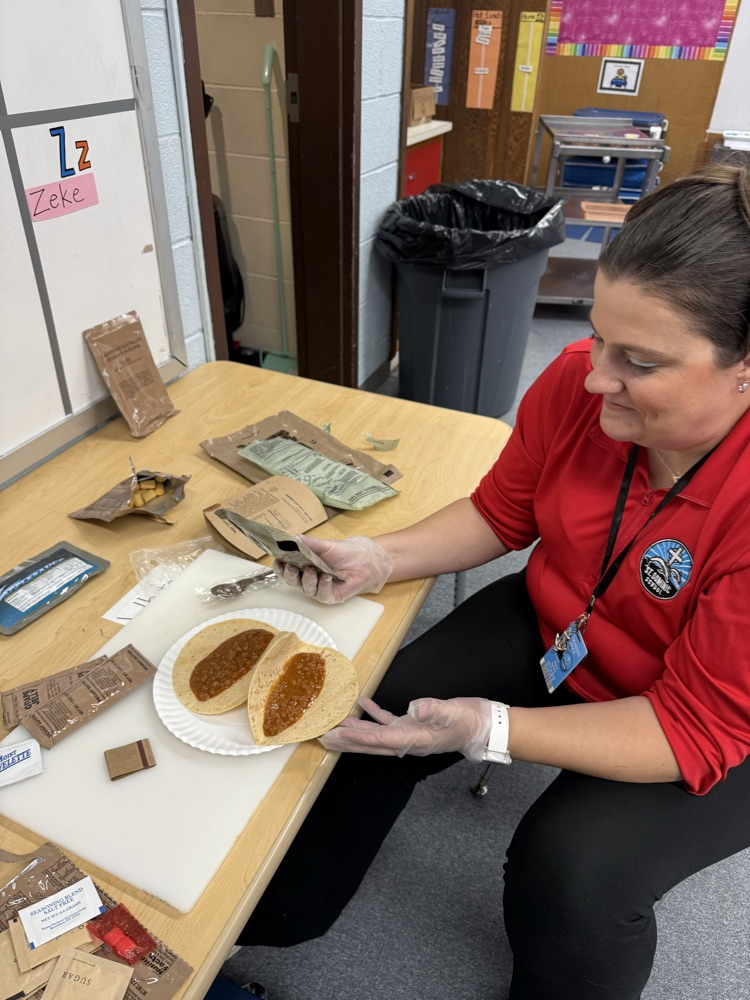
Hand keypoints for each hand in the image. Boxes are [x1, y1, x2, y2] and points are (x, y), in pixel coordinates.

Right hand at [274, 535, 392, 604]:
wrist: (365, 560)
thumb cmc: (345, 552)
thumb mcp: (326, 545)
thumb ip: (310, 543)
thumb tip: (294, 537)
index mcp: (304, 565)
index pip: (286, 569)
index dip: (280, 567)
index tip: (277, 560)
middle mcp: (308, 578)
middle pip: (292, 581)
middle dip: (290, 575)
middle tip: (292, 567)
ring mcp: (319, 589)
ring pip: (306, 589)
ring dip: (308, 580)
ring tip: (312, 570)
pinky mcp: (330, 596)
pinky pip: (321, 595)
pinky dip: (323, 586)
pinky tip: (326, 577)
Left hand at [319, 695, 492, 760]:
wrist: (484, 727)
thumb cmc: (469, 721)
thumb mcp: (453, 713)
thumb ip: (434, 710)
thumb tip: (416, 708)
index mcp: (414, 739)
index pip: (379, 739)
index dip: (357, 736)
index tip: (337, 734)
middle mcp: (408, 740)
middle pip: (370, 744)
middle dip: (347, 742)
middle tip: (324, 740)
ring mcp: (409, 734)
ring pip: (375, 736)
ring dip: (355, 732)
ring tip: (335, 727)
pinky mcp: (414, 726)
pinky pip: (388, 722)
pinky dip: (374, 715)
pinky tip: (363, 704)